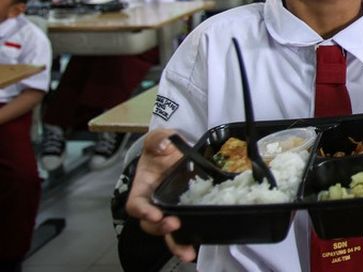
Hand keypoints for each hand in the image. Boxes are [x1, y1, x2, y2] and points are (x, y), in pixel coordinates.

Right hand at [125, 129, 195, 261]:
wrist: (177, 151)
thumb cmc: (163, 147)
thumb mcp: (158, 139)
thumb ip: (158, 139)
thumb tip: (164, 144)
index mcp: (142, 188)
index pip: (136, 204)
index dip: (143, 211)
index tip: (154, 213)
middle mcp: (153, 203)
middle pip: (150, 224)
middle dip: (160, 229)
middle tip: (174, 224)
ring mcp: (168, 210)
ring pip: (166, 233)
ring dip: (175, 244)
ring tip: (187, 252)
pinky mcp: (184, 211)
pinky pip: (184, 229)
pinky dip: (189, 240)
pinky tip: (197, 248)